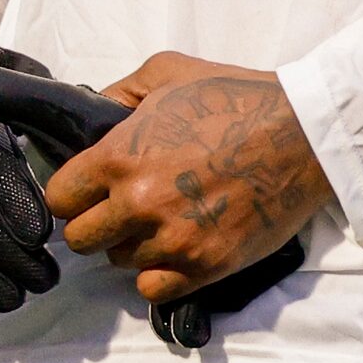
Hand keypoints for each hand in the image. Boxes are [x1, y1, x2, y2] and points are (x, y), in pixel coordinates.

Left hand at [0, 53, 317, 347]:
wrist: (302, 135)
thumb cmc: (234, 97)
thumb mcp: (165, 72)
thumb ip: (118, 93)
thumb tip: (91, 112)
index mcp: (119, 157)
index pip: (60, 198)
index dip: (71, 194)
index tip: (87, 191)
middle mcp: (138, 204)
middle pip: (81, 239)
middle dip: (95, 224)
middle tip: (119, 210)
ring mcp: (173, 240)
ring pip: (120, 262)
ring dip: (133, 246)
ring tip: (160, 222)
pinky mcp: (207, 266)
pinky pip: (154, 290)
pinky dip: (159, 275)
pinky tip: (174, 251)